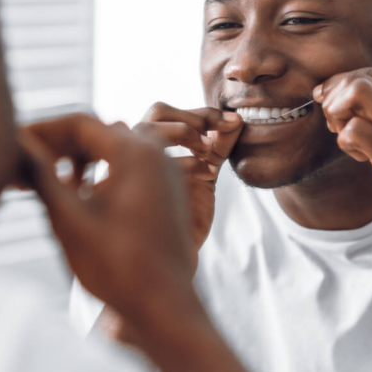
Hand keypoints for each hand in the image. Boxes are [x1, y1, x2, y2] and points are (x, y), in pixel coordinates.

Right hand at [20, 114, 198, 324]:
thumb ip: (41, 175)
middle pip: (96, 133)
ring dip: (77, 160)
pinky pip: (128, 168)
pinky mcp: (166, 193)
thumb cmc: (118, 267)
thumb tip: (15, 143)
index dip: (41, 131)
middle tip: (23, 166)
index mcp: (135, 153)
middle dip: (57, 146)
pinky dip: (99, 173)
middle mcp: (156, 154)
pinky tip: (76, 196)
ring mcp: (165, 173)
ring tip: (45, 182)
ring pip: (112, 150)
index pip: (79, 123)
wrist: (166, 307)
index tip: (14, 143)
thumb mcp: (69, 219)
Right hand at [133, 103, 242, 253]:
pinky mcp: (135, 186)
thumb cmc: (183, 216)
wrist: (171, 260)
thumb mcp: (206, 173)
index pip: (167, 112)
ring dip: (183, 131)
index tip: (231, 121)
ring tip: (207, 150)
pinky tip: (205, 174)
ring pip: (148, 127)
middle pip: (157, 111)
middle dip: (191, 117)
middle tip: (215, 135)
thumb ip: (219, 146)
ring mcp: (133, 167)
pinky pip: (153, 160)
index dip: (200, 112)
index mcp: (149, 145)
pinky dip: (185, 161)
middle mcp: (136, 151)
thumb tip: (238, 119)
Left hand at [315, 68, 371, 250]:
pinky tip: (360, 157)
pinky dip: (345, 141)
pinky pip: (354, 130)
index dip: (341, 88)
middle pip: (357, 80)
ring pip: (354, 95)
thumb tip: (339, 93)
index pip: (369, 73)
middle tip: (338, 127)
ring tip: (351, 141)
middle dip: (335, 101)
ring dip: (338, 117)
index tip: (335, 109)